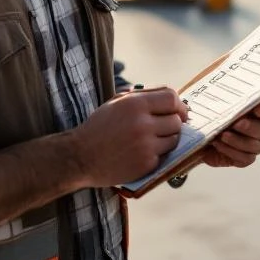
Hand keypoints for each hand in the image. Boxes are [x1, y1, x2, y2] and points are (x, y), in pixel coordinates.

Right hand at [72, 87, 187, 187]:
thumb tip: (171, 98)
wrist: (80, 157)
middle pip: (176, 120)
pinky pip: (165, 155)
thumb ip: (143, 96)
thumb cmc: (99, 127)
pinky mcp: (147, 164)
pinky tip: (142, 152)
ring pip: (175, 139)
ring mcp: (146, 145)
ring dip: (168, 139)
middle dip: (173, 123)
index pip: (172, 99)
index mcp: (135, 104)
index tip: (179, 111)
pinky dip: (158, 154)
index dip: (179, 105)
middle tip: (163, 127)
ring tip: (151, 140)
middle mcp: (143, 124)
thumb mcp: (116, 102)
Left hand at [201, 98, 259, 168]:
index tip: (256, 109)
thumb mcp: (217, 97)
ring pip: (256, 146)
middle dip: (251, 127)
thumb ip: (228, 94)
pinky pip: (245, 158)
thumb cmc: (210, 111)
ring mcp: (255, 144)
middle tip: (236, 124)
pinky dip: (231, 152)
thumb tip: (232, 86)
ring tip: (222, 135)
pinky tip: (219, 144)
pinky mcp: (244, 158)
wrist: (196, 131)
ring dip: (238, 141)